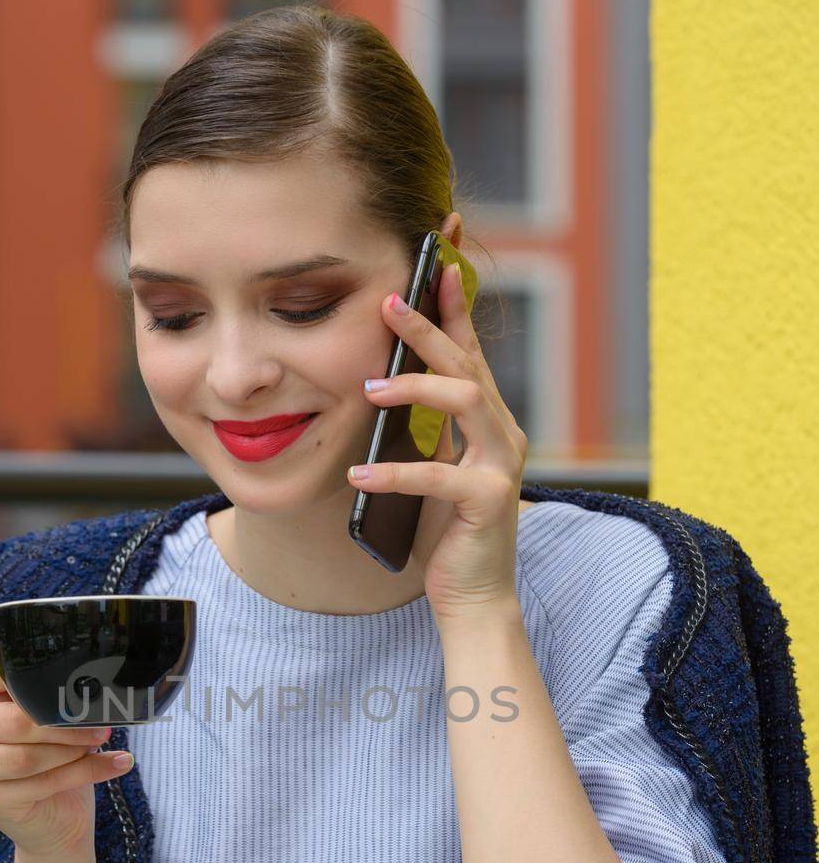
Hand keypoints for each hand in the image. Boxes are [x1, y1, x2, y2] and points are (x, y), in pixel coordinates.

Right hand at [0, 647, 134, 858]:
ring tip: (102, 742)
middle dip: (67, 723)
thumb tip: (91, 681)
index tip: (79, 683)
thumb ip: (50, 691)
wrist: (50, 816)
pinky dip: (86, 771)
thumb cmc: (49, 751)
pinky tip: (117, 763)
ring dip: (75, 750)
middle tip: (102, 725)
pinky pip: (42, 782)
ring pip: (28, 755)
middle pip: (16, 720)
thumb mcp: (44, 711)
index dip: (43, 676)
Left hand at [347, 268, 527, 625]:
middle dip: (428, 328)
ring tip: (368, 391)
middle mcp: (504, 435)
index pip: (470, 355)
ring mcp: (502, 466)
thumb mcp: (430, 471)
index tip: (437, 263)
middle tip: (387, 302)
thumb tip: (379, 388)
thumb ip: (421, 433)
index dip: (454, 308)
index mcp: (489, 424)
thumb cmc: (447, 535)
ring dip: (415, 387)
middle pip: (467, 364)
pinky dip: (395, 473)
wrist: (473, 599)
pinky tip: (358, 476)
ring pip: (467, 399)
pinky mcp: (489, 501)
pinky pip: (440, 476)